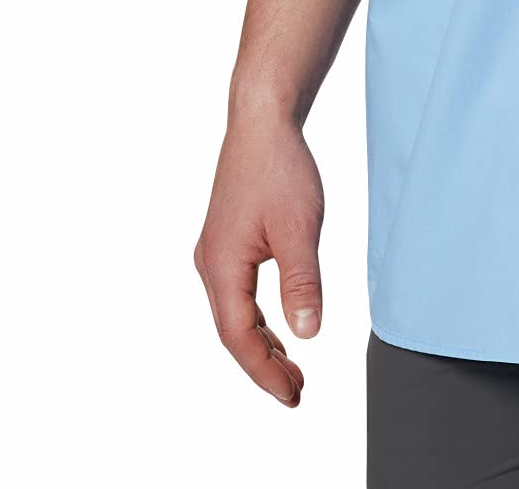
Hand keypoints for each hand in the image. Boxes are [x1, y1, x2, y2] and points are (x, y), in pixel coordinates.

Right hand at [195, 115, 324, 405]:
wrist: (262, 123)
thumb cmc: (280, 169)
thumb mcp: (300, 228)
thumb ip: (302, 283)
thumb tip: (307, 335)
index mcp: (222, 266)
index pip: (239, 337)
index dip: (265, 371)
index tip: (293, 395)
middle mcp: (211, 264)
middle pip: (232, 332)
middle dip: (264, 365)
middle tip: (297, 391)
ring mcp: (216, 253)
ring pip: (235, 314)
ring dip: (261, 344)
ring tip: (292, 369)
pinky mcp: (228, 242)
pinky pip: (238, 295)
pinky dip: (257, 318)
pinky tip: (280, 328)